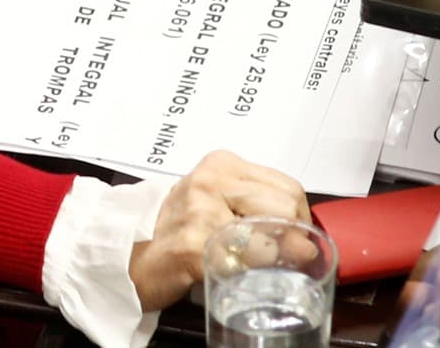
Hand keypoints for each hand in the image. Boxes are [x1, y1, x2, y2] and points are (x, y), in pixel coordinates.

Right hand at [127, 150, 311, 311]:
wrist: (134, 257)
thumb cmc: (180, 231)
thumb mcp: (218, 202)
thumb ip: (258, 207)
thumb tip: (305, 239)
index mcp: (221, 165)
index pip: (287, 186)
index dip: (299, 217)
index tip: (293, 237)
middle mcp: (210, 181)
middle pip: (285, 207)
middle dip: (293, 237)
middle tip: (283, 256)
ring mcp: (201, 212)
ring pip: (270, 233)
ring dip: (274, 257)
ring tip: (259, 265)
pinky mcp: (194, 246)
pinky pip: (245, 262)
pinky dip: (251, 274)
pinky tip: (238, 274)